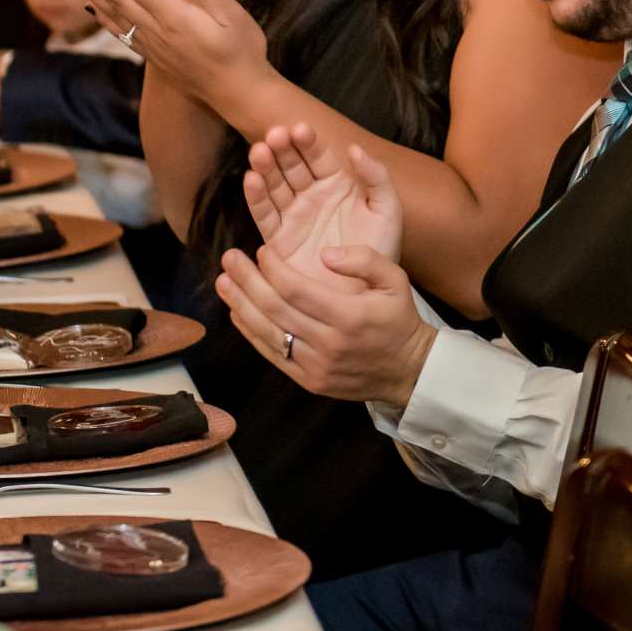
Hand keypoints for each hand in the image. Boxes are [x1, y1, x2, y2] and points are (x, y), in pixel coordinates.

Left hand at [64, 0, 266, 105]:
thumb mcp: (234, 17)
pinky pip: (123, 33)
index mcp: (177, 18)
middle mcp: (159, 32)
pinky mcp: (156, 57)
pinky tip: (93, 9)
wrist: (239, 96)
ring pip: (115, 16)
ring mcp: (154, 47)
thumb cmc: (243, 53)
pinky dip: (105, 19)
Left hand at [216, 239, 434, 407]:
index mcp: (349, 315)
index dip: (272, 268)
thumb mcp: (396, 279)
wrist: (408, 370)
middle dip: (247, 281)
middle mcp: (329, 343)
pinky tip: (238, 312)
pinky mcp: (309, 381)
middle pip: (275, 309)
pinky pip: (273, 355)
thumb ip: (364, 259)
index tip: (261, 249)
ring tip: (223, 282)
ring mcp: (316, 365)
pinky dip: (251, 333)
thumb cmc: (398, 319)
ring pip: (268, 333)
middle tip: (229, 258)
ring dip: (241, 305)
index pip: (296, 289)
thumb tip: (325, 253)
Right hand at [244, 124, 404, 271]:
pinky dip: (256, 197)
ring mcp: (293, 217)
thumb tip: (354, 148)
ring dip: (265, 167)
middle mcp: (312, 196)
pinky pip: (265, 215)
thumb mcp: (388, 213)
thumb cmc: (381, 253)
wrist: (365, 297)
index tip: (301, 130)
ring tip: (260, 152)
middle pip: (292, 166)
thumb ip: (377, 178)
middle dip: (282, 149)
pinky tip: (252, 180)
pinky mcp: (277, 240)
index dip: (308, 142)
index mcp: (338, 185)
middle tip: (275, 136)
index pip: (319, 157)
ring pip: (275, 186)